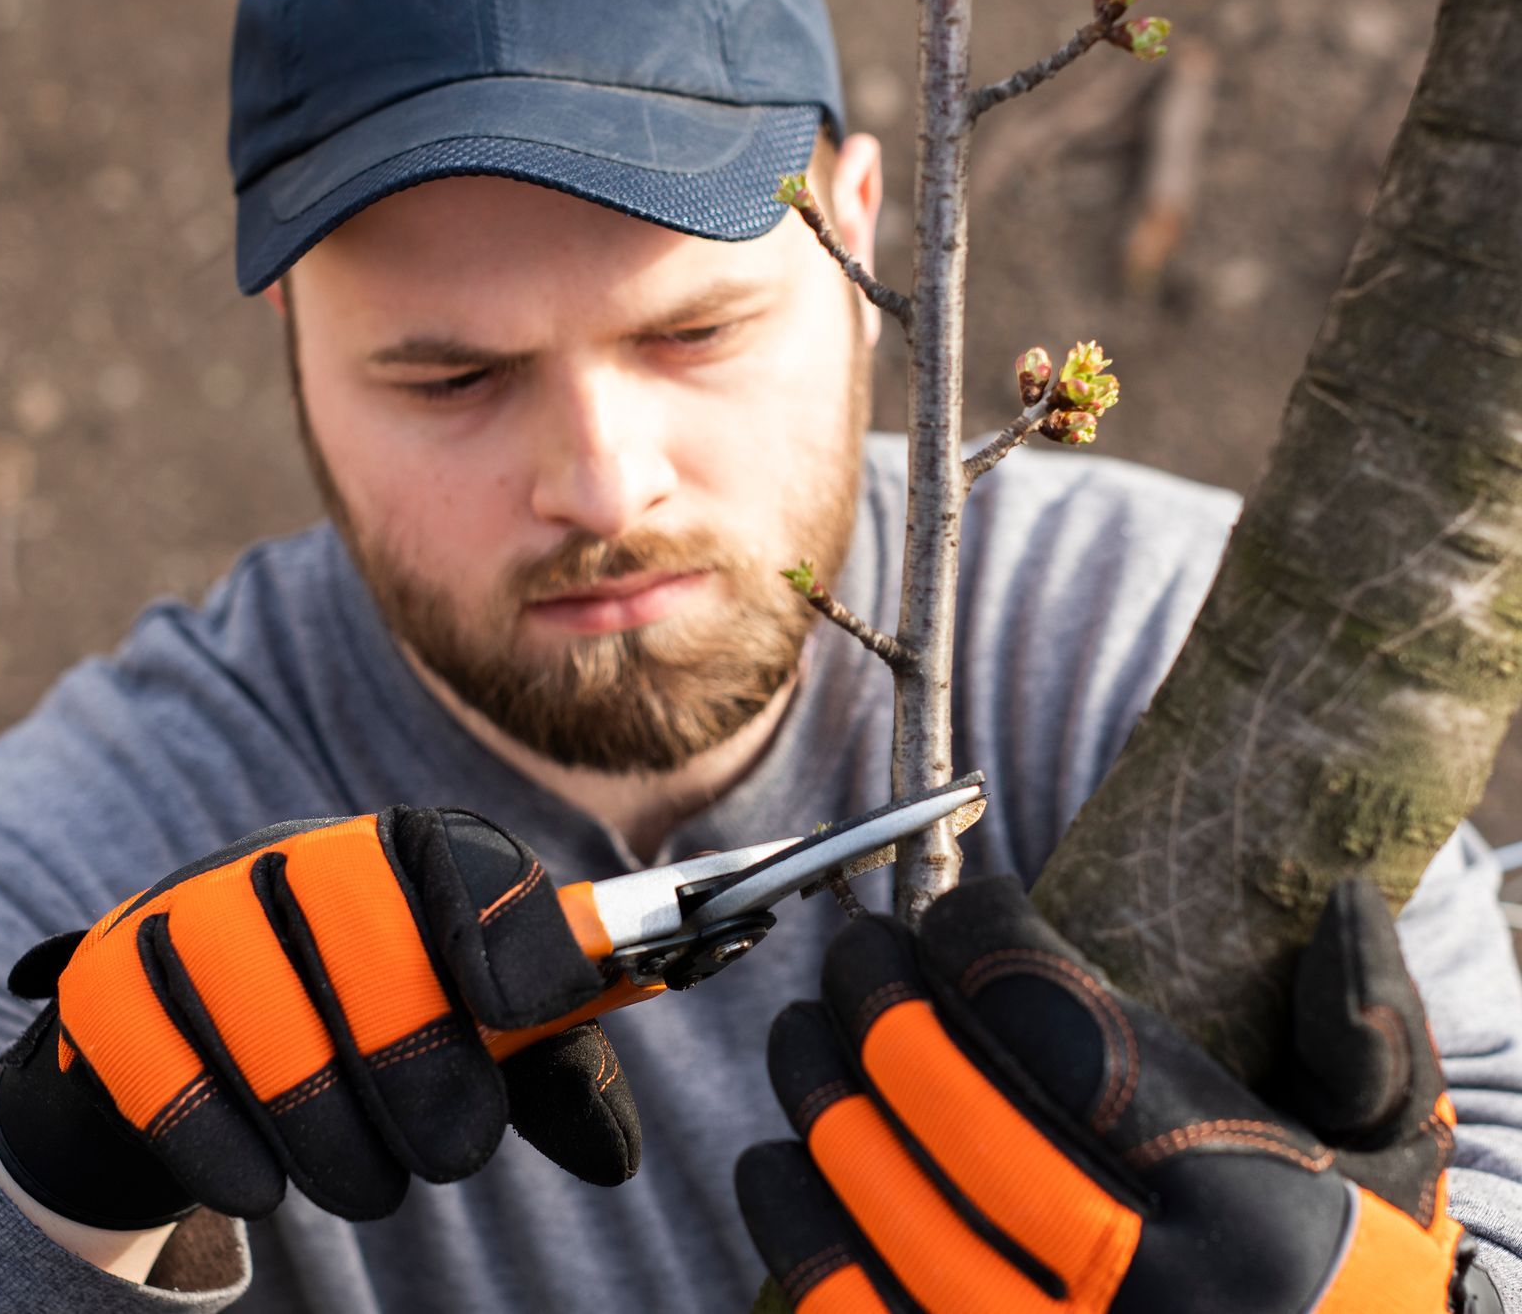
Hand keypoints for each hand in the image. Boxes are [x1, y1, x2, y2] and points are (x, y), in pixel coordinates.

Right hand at [0, 807, 641, 1226]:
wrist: (200, 1048)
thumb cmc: (366, 1034)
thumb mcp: (469, 1042)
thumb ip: (547, 1073)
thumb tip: (614, 1154)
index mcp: (399, 848)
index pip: (459, 857)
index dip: (497, 926)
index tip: (516, 1014)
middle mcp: (294, 855)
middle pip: (363, 935)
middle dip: (418, 1068)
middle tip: (453, 1158)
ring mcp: (191, 907)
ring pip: (263, 1012)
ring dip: (328, 1130)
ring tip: (367, 1185)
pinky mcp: (107, 978)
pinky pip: (162, 1064)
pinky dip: (220, 1142)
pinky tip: (261, 1186)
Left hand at [736, 876, 1496, 1311]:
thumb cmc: (1358, 1291)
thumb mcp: (1398, 1171)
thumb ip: (1367, 1039)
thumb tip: (1332, 902)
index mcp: (1251, 1220)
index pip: (1075, 1040)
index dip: (990, 949)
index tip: (957, 905)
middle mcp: (1152, 1310)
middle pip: (962, 1119)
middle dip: (884, 1008)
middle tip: (853, 952)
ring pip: (891, 1218)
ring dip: (824, 1104)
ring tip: (801, 1034)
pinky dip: (798, 1235)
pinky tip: (776, 1164)